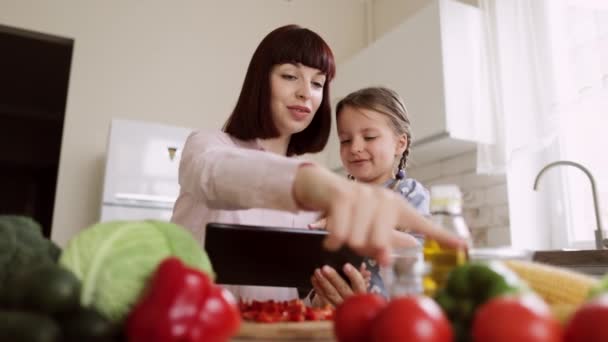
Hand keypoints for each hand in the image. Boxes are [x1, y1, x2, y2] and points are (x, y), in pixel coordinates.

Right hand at [294, 165, 465, 264]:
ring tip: (342, 231)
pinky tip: (330, 241)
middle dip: (364, 249)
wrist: (322, 187)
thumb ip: (389, 237)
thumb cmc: (350, 211)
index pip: (422, 224)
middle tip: (355, 241)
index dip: (442, 236)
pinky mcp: (343, 196)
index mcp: (396, 207)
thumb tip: (413, 245)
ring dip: (346, 242)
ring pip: (358, 240)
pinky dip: (333, 240)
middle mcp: (384, 199)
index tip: (463, 245)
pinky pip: (341, 232)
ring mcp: (364, 196)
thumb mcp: (370, 224)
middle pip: (380, 243)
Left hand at [310, 263, 370, 306]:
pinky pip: (324, 298)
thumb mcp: (360, 284)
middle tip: (324, 268)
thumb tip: (361, 264)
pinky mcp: (332, 308)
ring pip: (331, 294)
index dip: (353, 274)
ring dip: (323, 282)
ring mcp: (342, 305)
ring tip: (317, 272)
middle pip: (343, 288)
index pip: (359, 283)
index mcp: (361, 292)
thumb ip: (361, 274)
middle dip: (333, 277)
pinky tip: (314, 279)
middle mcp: (352, 300)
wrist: (351, 310)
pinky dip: (318, 288)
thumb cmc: (355, 290)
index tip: (346, 265)